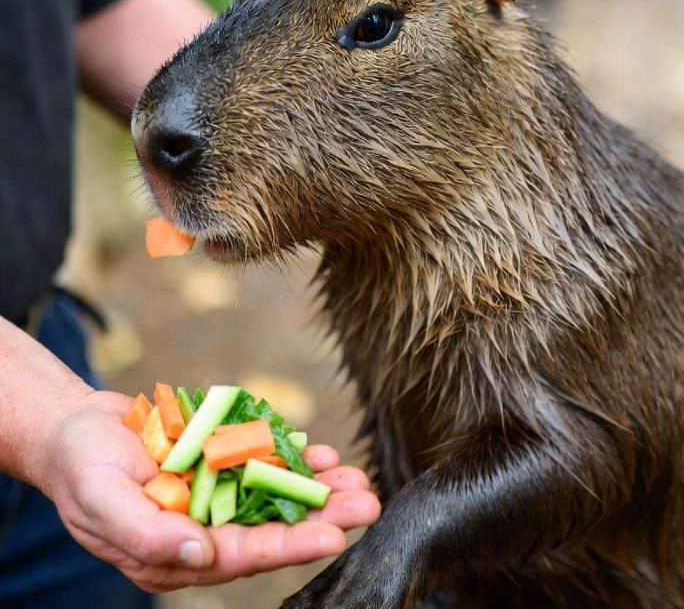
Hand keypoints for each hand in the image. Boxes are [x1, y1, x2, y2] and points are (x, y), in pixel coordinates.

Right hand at [40, 390, 380, 592]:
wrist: (75, 429)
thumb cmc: (80, 469)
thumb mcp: (102, 503)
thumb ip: (148, 536)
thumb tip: (200, 555)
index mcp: (176, 553)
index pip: (241, 555)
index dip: (288, 545)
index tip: (332, 535)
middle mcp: (203, 527)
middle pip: (270, 526)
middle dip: (320, 516)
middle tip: (366, 503)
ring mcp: (213, 492)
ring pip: (272, 493)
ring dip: (314, 485)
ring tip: (355, 477)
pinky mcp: (216, 461)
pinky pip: (259, 458)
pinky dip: (287, 454)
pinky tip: (317, 450)